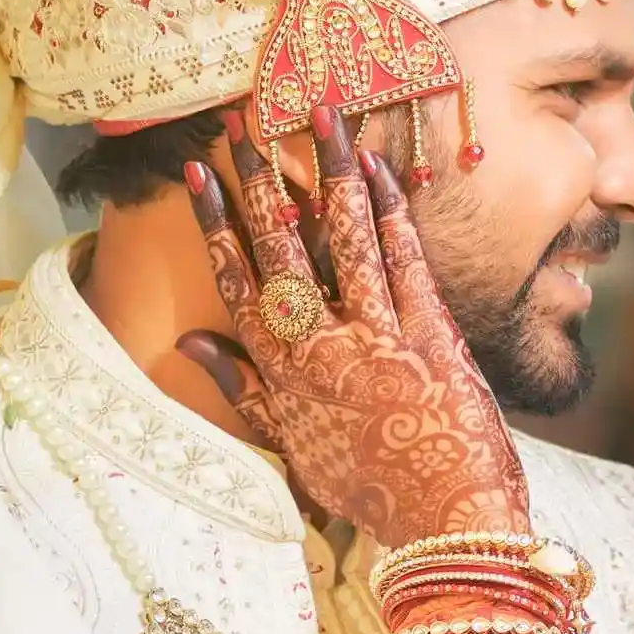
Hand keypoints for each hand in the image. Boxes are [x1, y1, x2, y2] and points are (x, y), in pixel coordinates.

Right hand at [186, 115, 525, 543]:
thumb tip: (188, 342)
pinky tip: (377, 165)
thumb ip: (241, 388)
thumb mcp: (290, 446)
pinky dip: (390, 207)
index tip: (196, 173)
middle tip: (242, 121)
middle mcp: (320, 346)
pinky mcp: (431, 330)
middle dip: (259, 179)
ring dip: (328, 169)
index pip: (235, 282)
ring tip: (319, 111)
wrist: (445, 522)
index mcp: (282, 373)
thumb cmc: (368, 489)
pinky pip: (404, 255)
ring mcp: (377, 334)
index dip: (214, 223)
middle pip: (280, 246)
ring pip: (343, 235)